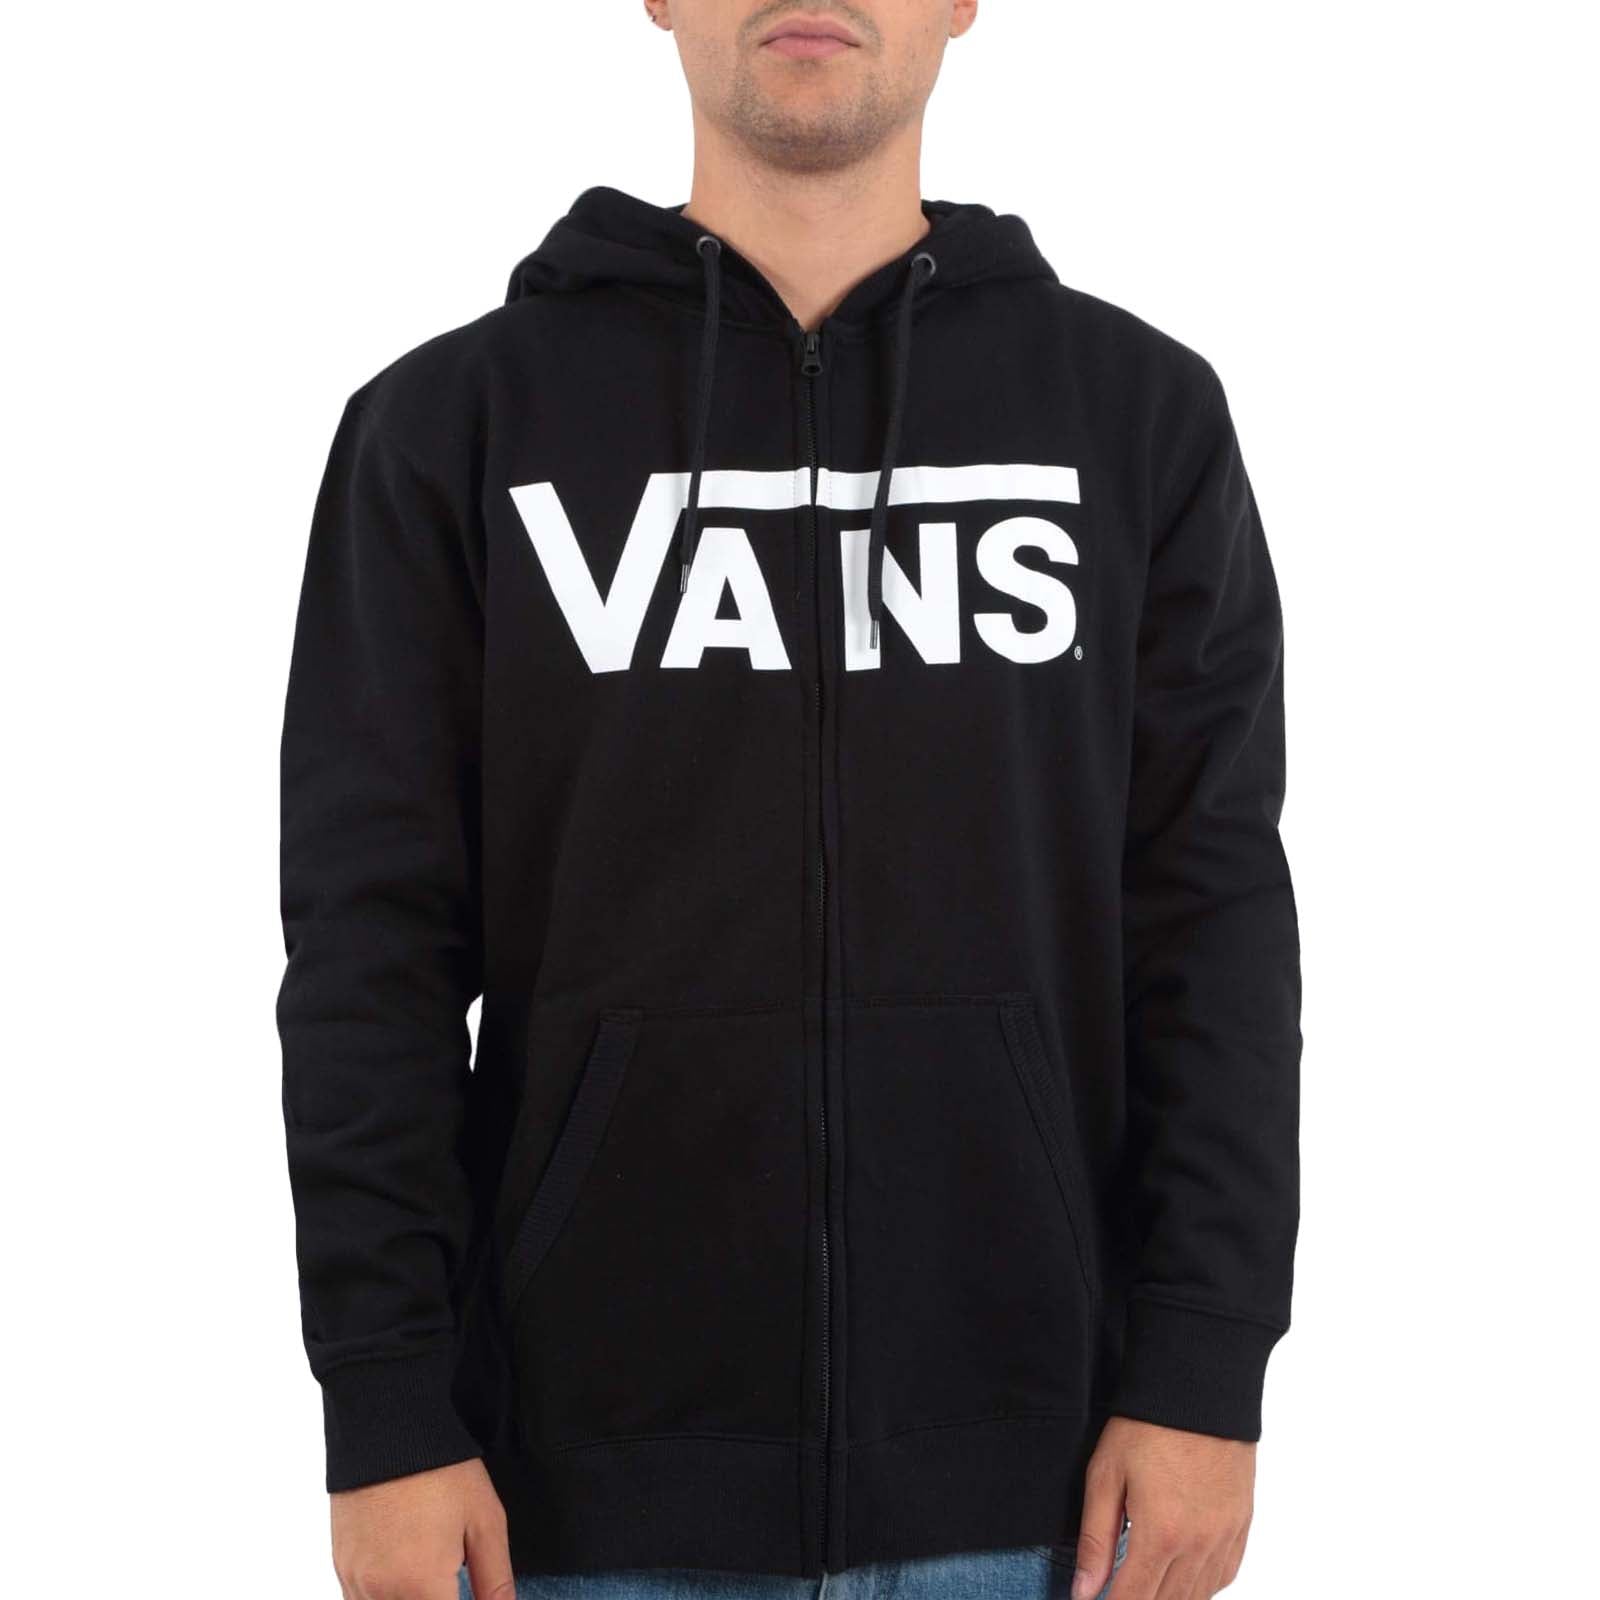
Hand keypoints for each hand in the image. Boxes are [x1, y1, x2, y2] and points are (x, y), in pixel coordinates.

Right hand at [331, 1458, 513, 1599]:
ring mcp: (356, 1583)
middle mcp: (382, 1594)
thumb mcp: (485, 1521)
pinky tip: (405, 1577)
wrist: (388, 1428)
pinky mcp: (341, 1568)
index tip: (465, 1591)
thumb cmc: (442, 1471)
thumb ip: (495, 1580)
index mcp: (423, 1587)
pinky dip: (383, 1598)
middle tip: (450, 1580)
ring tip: (430, 1575)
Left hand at [1072, 1417, 1253, 1599]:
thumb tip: (1083, 1591)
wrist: (1199, 1390)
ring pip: (1197, 1597)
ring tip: (1144, 1586)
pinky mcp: (1241, 1526)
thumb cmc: (1147, 1426)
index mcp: (1161, 1535)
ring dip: (1169, 1598)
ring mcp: (1224, 1538)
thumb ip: (1095, 1539)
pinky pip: (1223, 1576)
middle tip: (1118, 1591)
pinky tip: (1182, 1578)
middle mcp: (1198, 1546)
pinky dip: (1201, 1586)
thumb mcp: (1106, 1475)